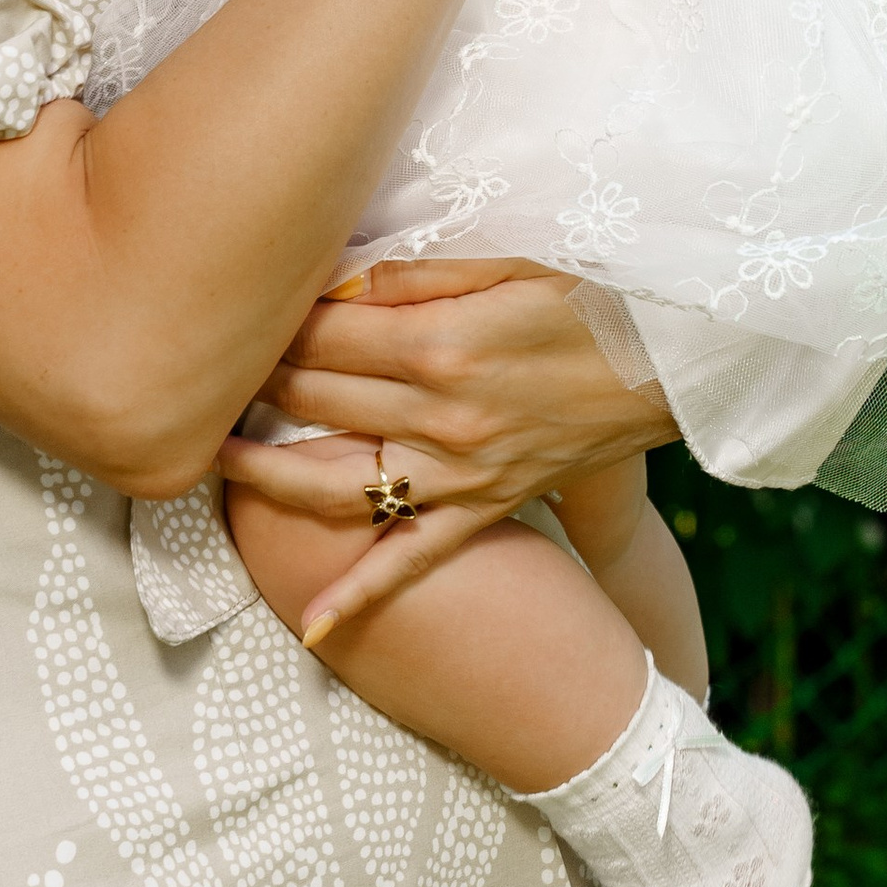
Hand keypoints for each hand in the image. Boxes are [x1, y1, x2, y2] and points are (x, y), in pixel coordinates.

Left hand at [217, 255, 677, 634]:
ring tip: (216, 462)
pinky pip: (414, 561)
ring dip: (268, 477)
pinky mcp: (486, 507)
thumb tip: (331, 280)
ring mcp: (462, 473)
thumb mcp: (508, 261)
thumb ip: (413, 276)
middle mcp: (443, 418)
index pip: (324, 334)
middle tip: (214, 361)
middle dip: (261, 377)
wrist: (672, 362)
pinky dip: (361, 596)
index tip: (239, 305)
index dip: (276, 319)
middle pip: (319, 397)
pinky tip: (313, 625)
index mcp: (443, 345)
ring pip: (339, 488)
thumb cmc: (591, 296)